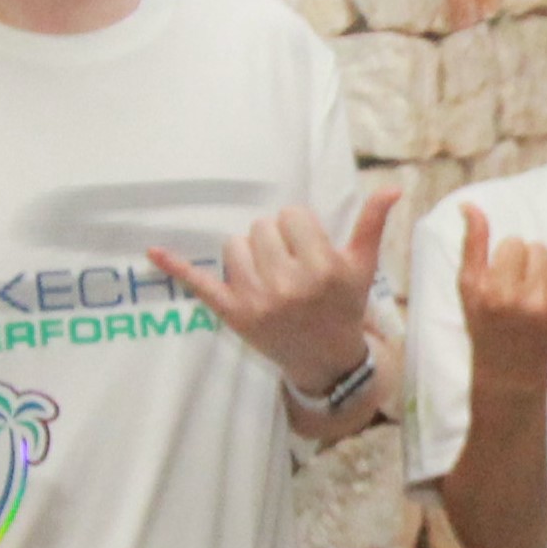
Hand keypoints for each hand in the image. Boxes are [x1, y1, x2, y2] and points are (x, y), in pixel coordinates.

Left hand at [150, 189, 402, 395]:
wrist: (326, 361)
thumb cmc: (343, 306)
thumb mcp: (363, 267)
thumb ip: (372, 224)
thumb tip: (394, 187)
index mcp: (323, 267)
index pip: (292, 216)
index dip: (299, 230)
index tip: (308, 251)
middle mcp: (290, 284)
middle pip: (262, 227)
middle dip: (275, 242)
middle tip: (290, 269)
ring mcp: (258, 300)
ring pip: (235, 245)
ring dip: (249, 255)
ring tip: (269, 278)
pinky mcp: (233, 314)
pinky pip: (200, 284)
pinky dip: (176, 267)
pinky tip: (152, 251)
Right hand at [459, 219, 546, 391]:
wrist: (508, 368)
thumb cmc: (485, 322)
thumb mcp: (468, 286)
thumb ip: (472, 244)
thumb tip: (470, 205)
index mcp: (499, 293)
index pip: (515, 244)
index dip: (508, 256)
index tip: (501, 278)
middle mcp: (531, 302)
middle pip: (540, 249)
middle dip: (529, 262)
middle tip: (519, 290)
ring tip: (537, 296)